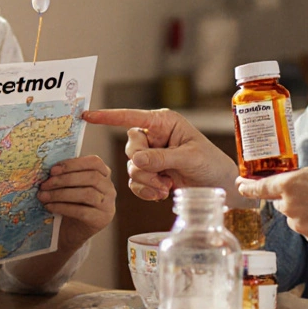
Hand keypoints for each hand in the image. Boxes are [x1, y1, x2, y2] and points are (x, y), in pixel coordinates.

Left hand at [38, 156, 116, 252]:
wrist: (74, 231)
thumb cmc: (72, 203)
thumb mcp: (72, 186)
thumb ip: (68, 175)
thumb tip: (50, 170)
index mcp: (104, 175)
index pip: (94, 162)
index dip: (74, 163)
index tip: (53, 169)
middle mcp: (109, 189)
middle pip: (91, 177)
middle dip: (65, 179)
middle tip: (44, 184)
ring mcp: (108, 205)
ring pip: (87, 194)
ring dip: (61, 194)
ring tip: (43, 196)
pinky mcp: (101, 220)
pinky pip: (82, 211)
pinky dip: (63, 208)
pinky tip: (49, 207)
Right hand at [83, 109, 236, 201]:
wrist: (219, 187)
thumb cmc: (211, 164)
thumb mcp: (189, 157)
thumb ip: (162, 158)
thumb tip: (136, 160)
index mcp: (163, 123)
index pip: (131, 117)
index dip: (108, 116)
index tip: (87, 115)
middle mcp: (154, 136)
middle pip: (130, 148)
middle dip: (143, 167)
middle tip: (162, 177)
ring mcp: (151, 156)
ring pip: (131, 168)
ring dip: (147, 182)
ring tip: (167, 187)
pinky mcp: (150, 173)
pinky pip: (134, 182)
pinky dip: (145, 191)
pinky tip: (161, 193)